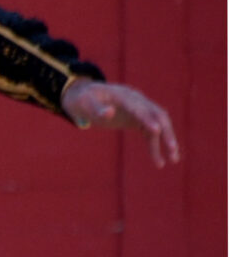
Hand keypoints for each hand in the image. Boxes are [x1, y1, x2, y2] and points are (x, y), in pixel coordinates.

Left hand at [63, 78, 179, 165]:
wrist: (85, 96)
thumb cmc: (83, 100)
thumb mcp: (84, 104)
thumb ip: (96, 109)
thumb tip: (109, 113)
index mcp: (124, 95)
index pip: (139, 107)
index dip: (147, 118)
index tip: (156, 130)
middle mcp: (137, 100)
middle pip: (158, 115)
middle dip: (166, 132)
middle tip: (173, 149)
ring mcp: (140, 109)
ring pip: (159, 125)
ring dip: (166, 141)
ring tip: (173, 160)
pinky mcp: (138, 119)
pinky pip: (150, 133)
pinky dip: (155, 146)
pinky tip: (159, 161)